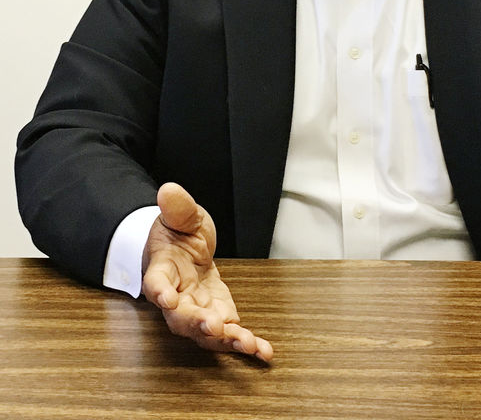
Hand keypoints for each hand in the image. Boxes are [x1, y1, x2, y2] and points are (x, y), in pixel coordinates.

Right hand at [141, 182, 272, 360]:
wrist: (184, 244)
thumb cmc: (177, 231)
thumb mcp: (179, 214)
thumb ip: (177, 206)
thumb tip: (168, 190)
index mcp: (162, 268)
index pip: (155, 282)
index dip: (160, 291)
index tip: (167, 298)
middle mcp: (176, 295)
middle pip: (180, 316)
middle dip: (197, 324)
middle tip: (214, 327)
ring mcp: (197, 308)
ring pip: (205, 331)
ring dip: (225, 340)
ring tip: (247, 344)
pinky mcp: (218, 313)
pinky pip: (230, 331)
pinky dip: (246, 343)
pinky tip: (264, 352)